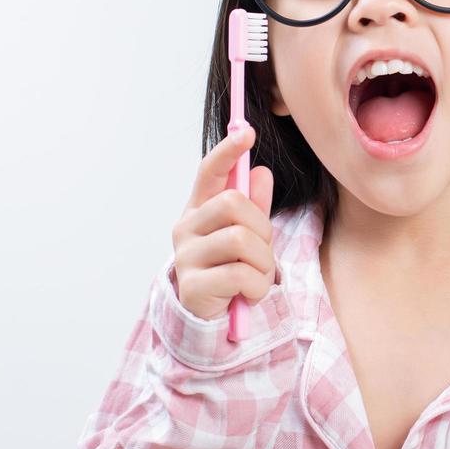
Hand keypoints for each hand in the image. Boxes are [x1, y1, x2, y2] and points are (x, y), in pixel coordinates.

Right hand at [171, 126, 276, 322]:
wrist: (211, 316)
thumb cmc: (231, 268)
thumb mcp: (247, 235)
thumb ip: (254, 206)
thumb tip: (261, 172)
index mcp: (199, 209)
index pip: (209, 172)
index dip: (228, 151)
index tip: (247, 132)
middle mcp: (186, 228)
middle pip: (233, 204)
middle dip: (262, 228)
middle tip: (262, 251)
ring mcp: (186, 257)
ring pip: (240, 240)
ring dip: (263, 262)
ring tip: (257, 276)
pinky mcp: (193, 286)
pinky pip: (240, 275)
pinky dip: (257, 287)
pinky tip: (249, 294)